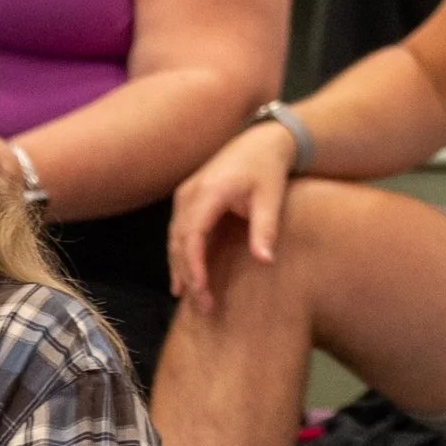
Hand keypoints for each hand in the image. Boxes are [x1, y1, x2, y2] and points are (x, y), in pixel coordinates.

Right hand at [167, 121, 298, 303]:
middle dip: (187, 274)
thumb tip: (265, 260)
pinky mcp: (187, 199)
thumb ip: (266, 228)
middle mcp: (189, 193)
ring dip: (180, 268)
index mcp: (209, 191)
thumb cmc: (268, 169)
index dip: (194, 264)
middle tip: (202, 304)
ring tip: (190, 298)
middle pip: (179, 240)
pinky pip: (178, 232)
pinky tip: (184, 278)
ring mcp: (185, 195)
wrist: (261, 141)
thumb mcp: (271, 197)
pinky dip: (180, 255)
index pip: (193, 234)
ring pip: (174, 238)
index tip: (201, 288)